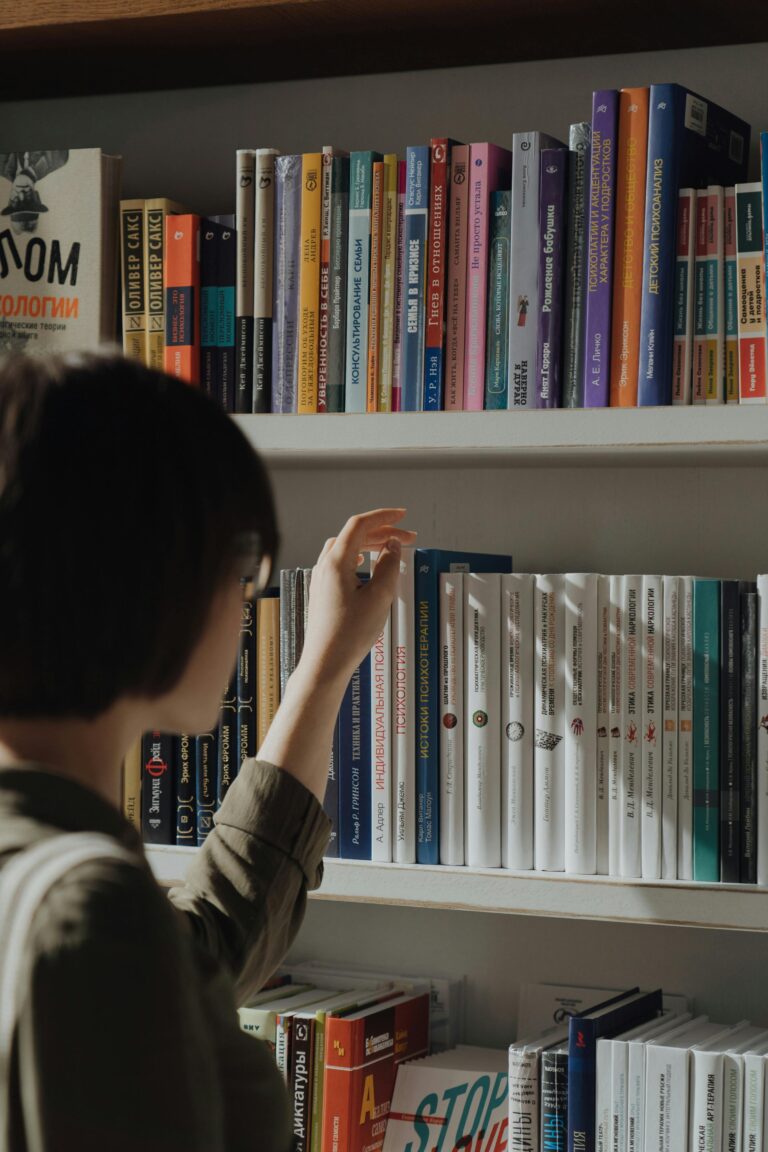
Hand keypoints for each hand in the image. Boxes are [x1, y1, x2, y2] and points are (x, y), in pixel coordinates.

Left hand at [297, 508, 416, 689]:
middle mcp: (325, 566)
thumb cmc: (349, 635)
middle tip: (408, 538)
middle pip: (353, 535)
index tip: (402, 515)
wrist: (325, 663)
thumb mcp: (379, 597)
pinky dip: (359, 555)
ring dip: (370, 543)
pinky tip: (367, 563)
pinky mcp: (323, 592)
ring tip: (391, 548)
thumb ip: (389, 566)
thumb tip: (393, 546)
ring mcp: (321, 579)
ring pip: (346, 547)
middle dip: (382, 532)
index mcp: (336, 562)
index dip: (383, 517)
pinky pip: (341, 562)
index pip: (360, 525)